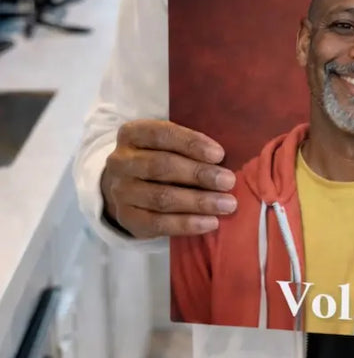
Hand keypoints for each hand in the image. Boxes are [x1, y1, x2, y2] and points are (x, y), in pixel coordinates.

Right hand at [101, 119, 237, 238]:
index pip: (162, 134)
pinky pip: (158, 223)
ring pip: (161, 198)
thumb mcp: (167, 143)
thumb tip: (224, 157)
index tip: (219, 154)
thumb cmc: (159, 157)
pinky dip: (187, 224)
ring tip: (227, 204)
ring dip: (198, 202)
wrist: (127, 186)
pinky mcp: (126, 218)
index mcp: (132, 134)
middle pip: (162, 166)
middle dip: (199, 174)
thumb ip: (189, 145)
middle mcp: (120, 161)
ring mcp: (121, 191)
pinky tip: (210, 223)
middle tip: (228, 181)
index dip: (191, 143)